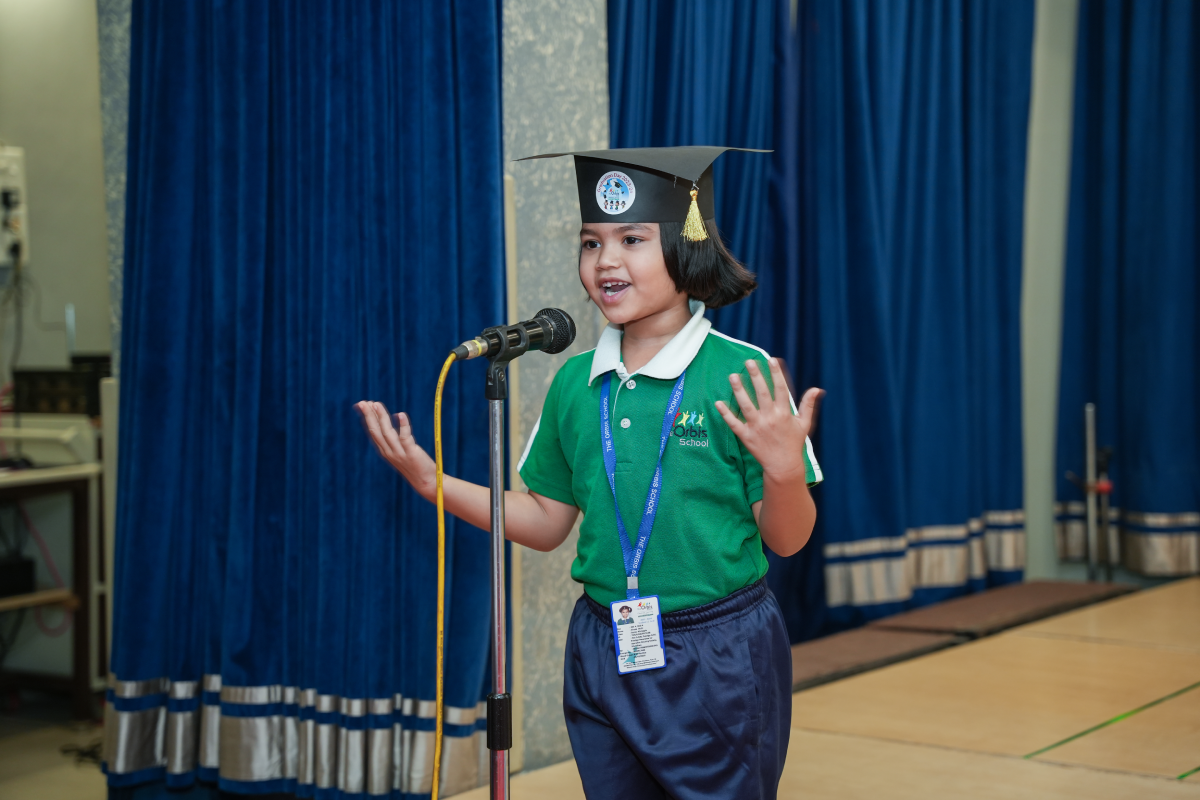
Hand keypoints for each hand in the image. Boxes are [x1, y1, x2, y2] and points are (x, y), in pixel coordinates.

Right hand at [355, 401, 437, 499]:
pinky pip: (405, 437)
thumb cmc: (415, 465)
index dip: (367, 418)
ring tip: (376, 404)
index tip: (363, 405)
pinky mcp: (411, 453)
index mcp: (385, 451)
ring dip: (381, 417)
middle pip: (376, 431)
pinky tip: (401, 414)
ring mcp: (399, 453)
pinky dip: (403, 425)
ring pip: (387, 432)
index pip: (373, 432)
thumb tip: (394, 420)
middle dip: (369, 416)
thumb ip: (395, 439)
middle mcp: (389, 452)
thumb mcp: (401, 452)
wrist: (426, 482)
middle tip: (363, 402)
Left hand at [714, 358, 822, 480]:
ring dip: (739, 390)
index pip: (781, 389)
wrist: (783, 466)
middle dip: (756, 376)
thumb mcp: (804, 424)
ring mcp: (757, 427)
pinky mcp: (746, 437)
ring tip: (733, 376)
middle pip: (762, 393)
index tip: (772, 360)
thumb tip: (817, 389)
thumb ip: (808, 405)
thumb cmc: (794, 443)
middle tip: (749, 362)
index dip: (776, 374)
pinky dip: (726, 414)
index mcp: (784, 413)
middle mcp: (770, 418)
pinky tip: (719, 403)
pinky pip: (734, 424)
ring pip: (746, 405)